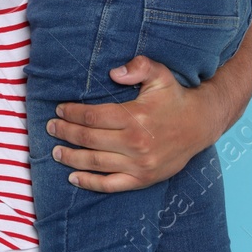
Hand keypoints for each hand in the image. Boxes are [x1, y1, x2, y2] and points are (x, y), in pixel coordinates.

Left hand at [46, 56, 215, 192]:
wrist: (200, 124)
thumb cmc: (175, 97)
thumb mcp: (160, 74)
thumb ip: (138, 67)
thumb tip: (114, 73)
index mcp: (136, 117)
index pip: (93, 117)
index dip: (72, 114)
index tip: (59, 110)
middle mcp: (136, 143)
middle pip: (89, 139)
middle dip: (66, 133)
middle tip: (51, 128)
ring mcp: (139, 164)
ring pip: (96, 162)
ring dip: (71, 157)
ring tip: (56, 151)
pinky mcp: (143, 179)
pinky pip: (111, 184)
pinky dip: (90, 183)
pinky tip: (73, 177)